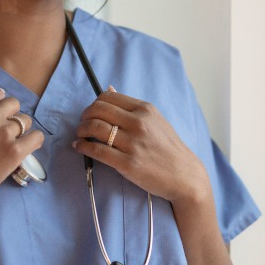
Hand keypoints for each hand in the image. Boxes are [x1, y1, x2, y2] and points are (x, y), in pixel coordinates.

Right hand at [0, 88, 44, 204]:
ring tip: (15, 140)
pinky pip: (37, 137)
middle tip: (7, 127)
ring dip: (22, 129)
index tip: (1, 109)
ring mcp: (5, 132)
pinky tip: (29, 145)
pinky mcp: (16, 150)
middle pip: (14, 103)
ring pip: (26, 120)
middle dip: (12, 114)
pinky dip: (35, 140)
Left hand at [73, 87, 210, 206]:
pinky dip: (83, 147)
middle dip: (85, 116)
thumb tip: (109, 89)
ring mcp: (133, 143)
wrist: (184, 175)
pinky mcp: (127, 163)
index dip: (94, 103)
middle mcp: (139, 123)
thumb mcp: (156, 120)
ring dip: (81, 130)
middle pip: (98, 110)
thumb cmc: (169, 148)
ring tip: (80, 135)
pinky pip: (97, 150)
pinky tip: (80, 147)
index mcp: (145, 110)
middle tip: (83, 124)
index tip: (91, 112)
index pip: (108, 97)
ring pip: (94, 128)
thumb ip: (132, 107)